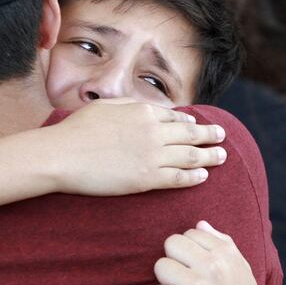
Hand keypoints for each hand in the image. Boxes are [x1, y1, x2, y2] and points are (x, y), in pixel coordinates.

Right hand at [46, 98, 226, 194]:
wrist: (63, 155)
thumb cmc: (77, 130)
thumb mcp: (105, 106)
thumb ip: (130, 105)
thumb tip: (146, 107)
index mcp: (143, 112)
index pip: (174, 117)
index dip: (189, 121)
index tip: (197, 124)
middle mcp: (153, 131)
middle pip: (190, 134)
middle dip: (210, 135)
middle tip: (222, 136)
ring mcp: (152, 156)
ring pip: (190, 156)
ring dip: (209, 156)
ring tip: (222, 156)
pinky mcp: (147, 179)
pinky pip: (178, 178)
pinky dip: (194, 177)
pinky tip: (203, 176)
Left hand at [151, 221, 260, 284]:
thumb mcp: (241, 268)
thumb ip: (222, 242)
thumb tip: (200, 223)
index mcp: (226, 253)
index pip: (190, 232)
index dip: (190, 249)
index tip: (197, 264)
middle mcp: (213, 266)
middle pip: (171, 243)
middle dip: (174, 259)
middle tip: (185, 276)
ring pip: (161, 266)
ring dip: (167, 281)